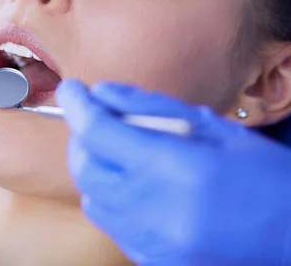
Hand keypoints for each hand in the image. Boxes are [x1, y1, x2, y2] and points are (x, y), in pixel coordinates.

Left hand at [56, 80, 290, 265]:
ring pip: (92, 198)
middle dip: (81, 138)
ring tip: (119, 152)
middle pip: (85, 168)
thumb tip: (102, 93)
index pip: (99, 132)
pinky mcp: (154, 261)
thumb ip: (151, 107)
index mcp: (176, 168)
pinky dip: (111, 198)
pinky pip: (111, 224)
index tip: (71, 89)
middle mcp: (157, 210)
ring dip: (95, 168)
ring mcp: (154, 242)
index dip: (77, 105)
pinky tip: (134, 184)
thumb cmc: (265, 178)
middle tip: (95, 120)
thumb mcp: (214, 128)